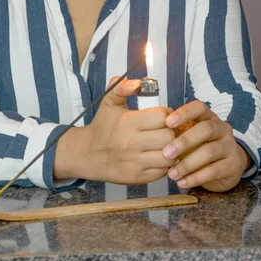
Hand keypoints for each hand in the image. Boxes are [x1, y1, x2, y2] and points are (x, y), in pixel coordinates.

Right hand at [54, 77, 175, 183]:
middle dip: (172, 132)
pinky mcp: (137, 177)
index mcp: (127, 122)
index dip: (168, 115)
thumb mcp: (109, 102)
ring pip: (169, 156)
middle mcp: (131, 143)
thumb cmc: (103, 125)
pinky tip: (158, 156)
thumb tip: (137, 83)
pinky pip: (163, 171)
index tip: (163, 116)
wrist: (88, 154)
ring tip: (165, 144)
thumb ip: (121, 87)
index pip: (162, 117)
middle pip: (169, 137)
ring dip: (171, 150)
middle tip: (167, 130)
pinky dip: (164, 164)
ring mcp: (135, 162)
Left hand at [162, 100, 250, 191]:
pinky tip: (182, 182)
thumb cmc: (201, 146)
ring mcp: (230, 146)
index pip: (199, 107)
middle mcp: (222, 128)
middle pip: (206, 129)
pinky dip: (196, 177)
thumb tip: (155, 136)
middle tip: (166, 153)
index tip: (167, 123)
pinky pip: (214, 171)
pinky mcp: (233, 165)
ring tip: (171, 174)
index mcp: (209, 117)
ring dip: (187, 164)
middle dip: (184, 141)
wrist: (228, 166)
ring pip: (209, 152)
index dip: (184, 113)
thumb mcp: (190, 136)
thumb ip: (177, 133)